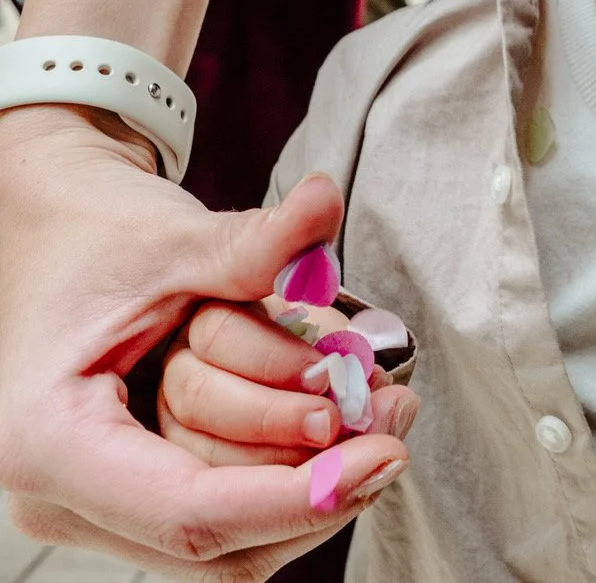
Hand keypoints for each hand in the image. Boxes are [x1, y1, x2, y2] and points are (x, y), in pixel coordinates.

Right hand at [0, 106, 408, 581]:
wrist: (63, 242)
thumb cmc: (98, 242)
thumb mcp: (177, 239)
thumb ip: (256, 242)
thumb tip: (323, 204)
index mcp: (50, 438)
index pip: (191, 510)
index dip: (299, 494)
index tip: (384, 453)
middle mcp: (66, 495)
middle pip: (223, 539)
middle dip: (322, 479)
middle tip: (393, 406)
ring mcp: (103, 511)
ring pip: (239, 544)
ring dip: (318, 476)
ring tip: (370, 396)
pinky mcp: (141, 506)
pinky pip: (236, 521)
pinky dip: (294, 474)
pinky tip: (334, 416)